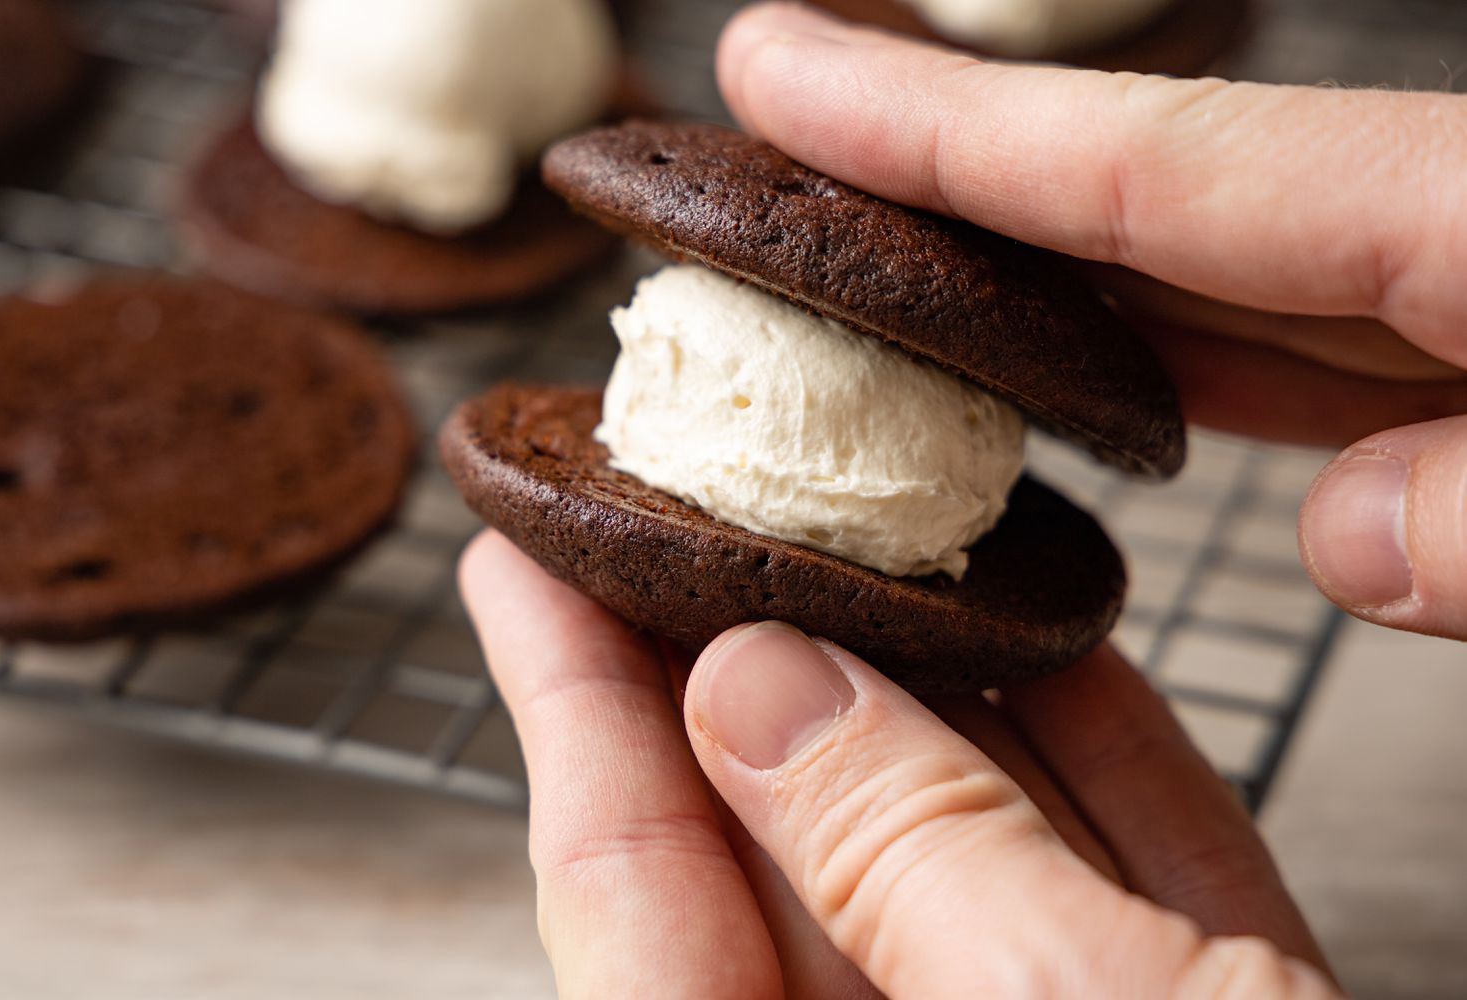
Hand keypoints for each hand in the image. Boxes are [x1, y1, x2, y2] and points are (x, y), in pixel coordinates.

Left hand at [462, 531, 1335, 998]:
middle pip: (767, 853)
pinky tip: (1058, 647)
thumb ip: (912, 869)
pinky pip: (1100, 895)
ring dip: (921, 691)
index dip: (569, 703)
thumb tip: (756, 685)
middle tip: (687, 507)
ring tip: (867, 538)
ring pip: (938, 859)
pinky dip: (1085, 767)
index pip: (627, 887)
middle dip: (732, 663)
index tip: (525, 557)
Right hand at [718, 2, 1466, 639]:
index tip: (772, 74)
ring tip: (898, 316)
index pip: (1143, 157)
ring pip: (1215, 271)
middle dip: (950, 192)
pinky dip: (1193, 363)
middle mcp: (1452, 224)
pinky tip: (1116, 398)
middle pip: (1144, 192)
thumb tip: (1347, 536)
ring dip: (1048, 292)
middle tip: (784, 202)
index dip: (933, 125)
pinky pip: (1305, 343)